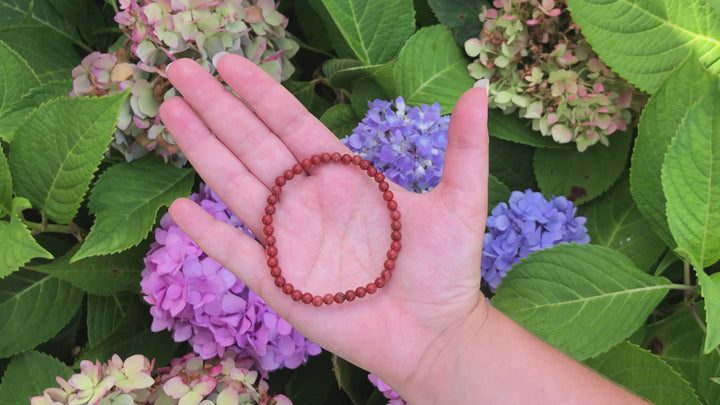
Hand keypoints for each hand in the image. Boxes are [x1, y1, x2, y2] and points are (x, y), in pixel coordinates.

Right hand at [159, 55, 489, 396]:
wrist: (435, 337)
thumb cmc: (447, 272)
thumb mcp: (462, 202)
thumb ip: (465, 146)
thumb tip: (479, 87)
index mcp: (344, 177)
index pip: (292, 124)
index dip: (260, 93)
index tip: (229, 62)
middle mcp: (310, 202)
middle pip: (252, 145)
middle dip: (216, 107)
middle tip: (180, 68)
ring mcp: (291, 241)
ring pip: (237, 187)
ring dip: (203, 151)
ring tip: (171, 113)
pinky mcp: (280, 284)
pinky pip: (237, 254)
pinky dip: (209, 234)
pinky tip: (181, 210)